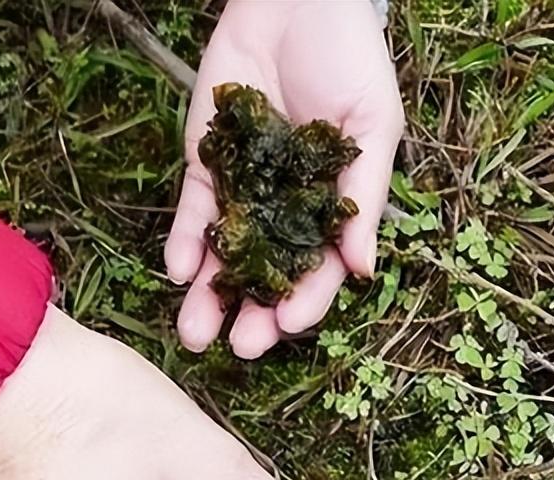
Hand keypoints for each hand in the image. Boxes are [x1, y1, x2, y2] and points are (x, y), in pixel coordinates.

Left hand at [165, 0, 403, 357]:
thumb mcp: (373, 126)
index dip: (306, 301)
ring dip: (209, 296)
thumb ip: (365, 198)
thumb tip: (363, 269)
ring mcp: (244, 188)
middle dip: (253, 314)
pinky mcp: (206, 163)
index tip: (288, 327)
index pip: (319, 268)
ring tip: (194, 331)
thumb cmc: (350, 58)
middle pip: (267, 275)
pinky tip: (179, 270)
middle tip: (239, 348)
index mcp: (332, 206)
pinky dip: (184, 243)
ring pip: (225, 255)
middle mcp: (286, 208)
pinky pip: (193, 213)